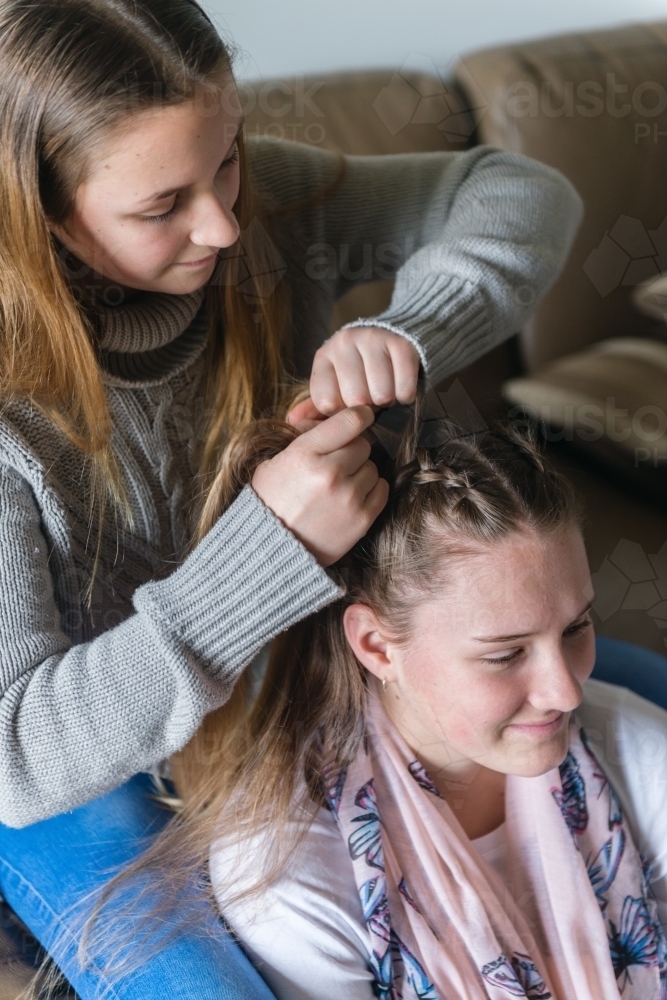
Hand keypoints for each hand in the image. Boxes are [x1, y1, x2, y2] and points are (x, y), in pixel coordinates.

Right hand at [252, 405, 388, 565]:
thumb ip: (305, 437)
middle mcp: (329, 472)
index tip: (363, 416)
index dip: (360, 415)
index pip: (350, 420)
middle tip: (337, 463)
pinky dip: (370, 490)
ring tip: (339, 485)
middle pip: (363, 444)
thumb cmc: (270, 502)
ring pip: (372, 467)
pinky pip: (381, 490)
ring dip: (360, 472)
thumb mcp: (275, 462)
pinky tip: (351, 497)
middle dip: (352, 450)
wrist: (271, 550)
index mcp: (305, 453)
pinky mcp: (362, 519)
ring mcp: (348, 496)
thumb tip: (329, 417)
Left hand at [310, 326, 419, 414]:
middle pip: (356, 400)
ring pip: (381, 395)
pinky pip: (404, 388)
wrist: (391, 336)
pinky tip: (400, 386)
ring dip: (387, 401)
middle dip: (367, 407)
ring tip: (385, 390)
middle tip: (370, 396)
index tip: (348, 404)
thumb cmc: (359, 371)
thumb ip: (314, 407)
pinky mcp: (401, 343)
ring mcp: (372, 339)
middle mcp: (343, 343)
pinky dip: (405, 396)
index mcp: (324, 356)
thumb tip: (292, 421)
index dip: (341, 412)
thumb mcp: (334, 385)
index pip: (327, 403)